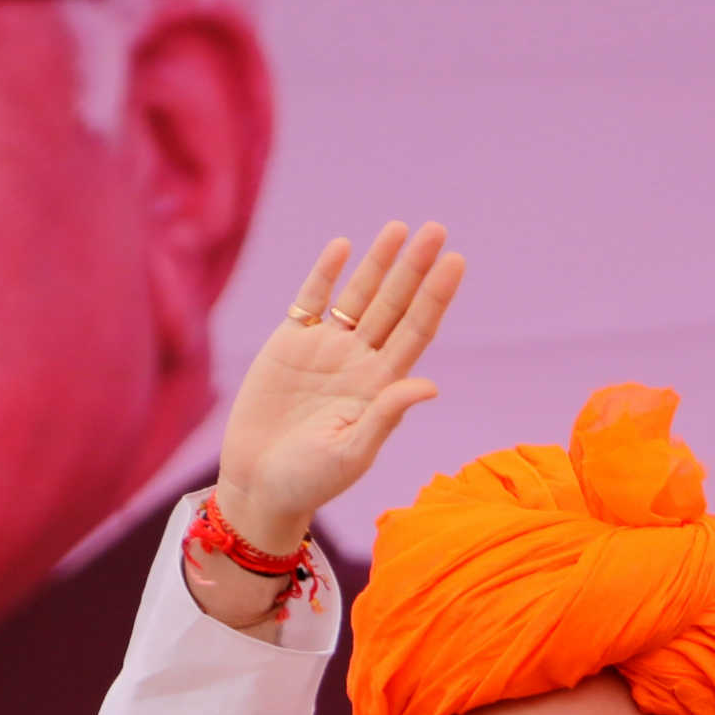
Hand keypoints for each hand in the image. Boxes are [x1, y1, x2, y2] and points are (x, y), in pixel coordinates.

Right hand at [207, 221, 466, 552]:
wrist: (258, 485)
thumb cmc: (310, 481)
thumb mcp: (352, 453)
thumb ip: (386, 415)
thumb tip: (430, 385)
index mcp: (381, 385)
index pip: (416, 330)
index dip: (436, 296)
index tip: (456, 261)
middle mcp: (359, 361)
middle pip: (393, 304)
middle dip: (414, 267)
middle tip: (436, 229)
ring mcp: (325, 350)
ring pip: (358, 296)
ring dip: (378, 263)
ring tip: (399, 228)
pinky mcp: (289, 346)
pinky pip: (311, 301)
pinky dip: (325, 274)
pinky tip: (342, 246)